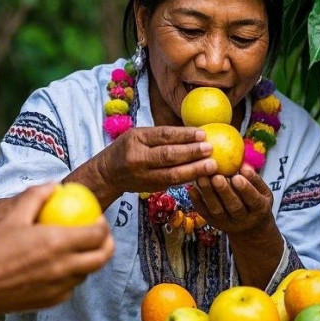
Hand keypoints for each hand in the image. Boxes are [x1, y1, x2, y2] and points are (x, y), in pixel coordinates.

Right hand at [0, 184, 113, 314]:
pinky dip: (72, 275)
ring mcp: (60, 286)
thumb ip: (36, 196)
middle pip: (102, 257)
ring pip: (88, 272)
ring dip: (90, 259)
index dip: (103, 225)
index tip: (97, 218)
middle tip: (100, 235)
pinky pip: (72, 286)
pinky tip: (62, 266)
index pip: (97, 234)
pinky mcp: (53, 300)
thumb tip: (55, 185)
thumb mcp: (12, 216)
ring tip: (81, 248)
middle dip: (108, 244)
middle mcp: (63, 267)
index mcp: (57, 243)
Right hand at [93, 126, 216, 196]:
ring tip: (212, 165)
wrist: (107, 174)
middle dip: (192, 153)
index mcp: (136, 140)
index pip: (163, 136)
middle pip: (168, 156)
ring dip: (194, 170)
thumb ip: (161, 135)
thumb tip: (193, 132)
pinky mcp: (151, 188)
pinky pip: (172, 183)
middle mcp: (138, 159)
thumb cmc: (127, 149)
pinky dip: (188, 178)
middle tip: (211, 148)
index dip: (184, 135)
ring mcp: (144, 177)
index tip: (203, 133)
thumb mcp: (138, 135)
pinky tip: (202, 175)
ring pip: (172, 174)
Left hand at [190, 164, 274, 236]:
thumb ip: (255, 180)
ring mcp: (227, 223)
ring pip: (217, 210)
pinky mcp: (214, 223)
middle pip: (233, 206)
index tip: (237, 177)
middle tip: (216, 177)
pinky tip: (192, 188)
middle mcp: (244, 219)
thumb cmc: (256, 203)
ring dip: (208, 194)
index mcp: (260, 209)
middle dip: (224, 191)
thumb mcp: (264, 193)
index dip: (245, 189)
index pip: (253, 200)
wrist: (250, 229)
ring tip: (202, 178)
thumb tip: (243, 164)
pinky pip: (205, 213)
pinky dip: (197, 201)